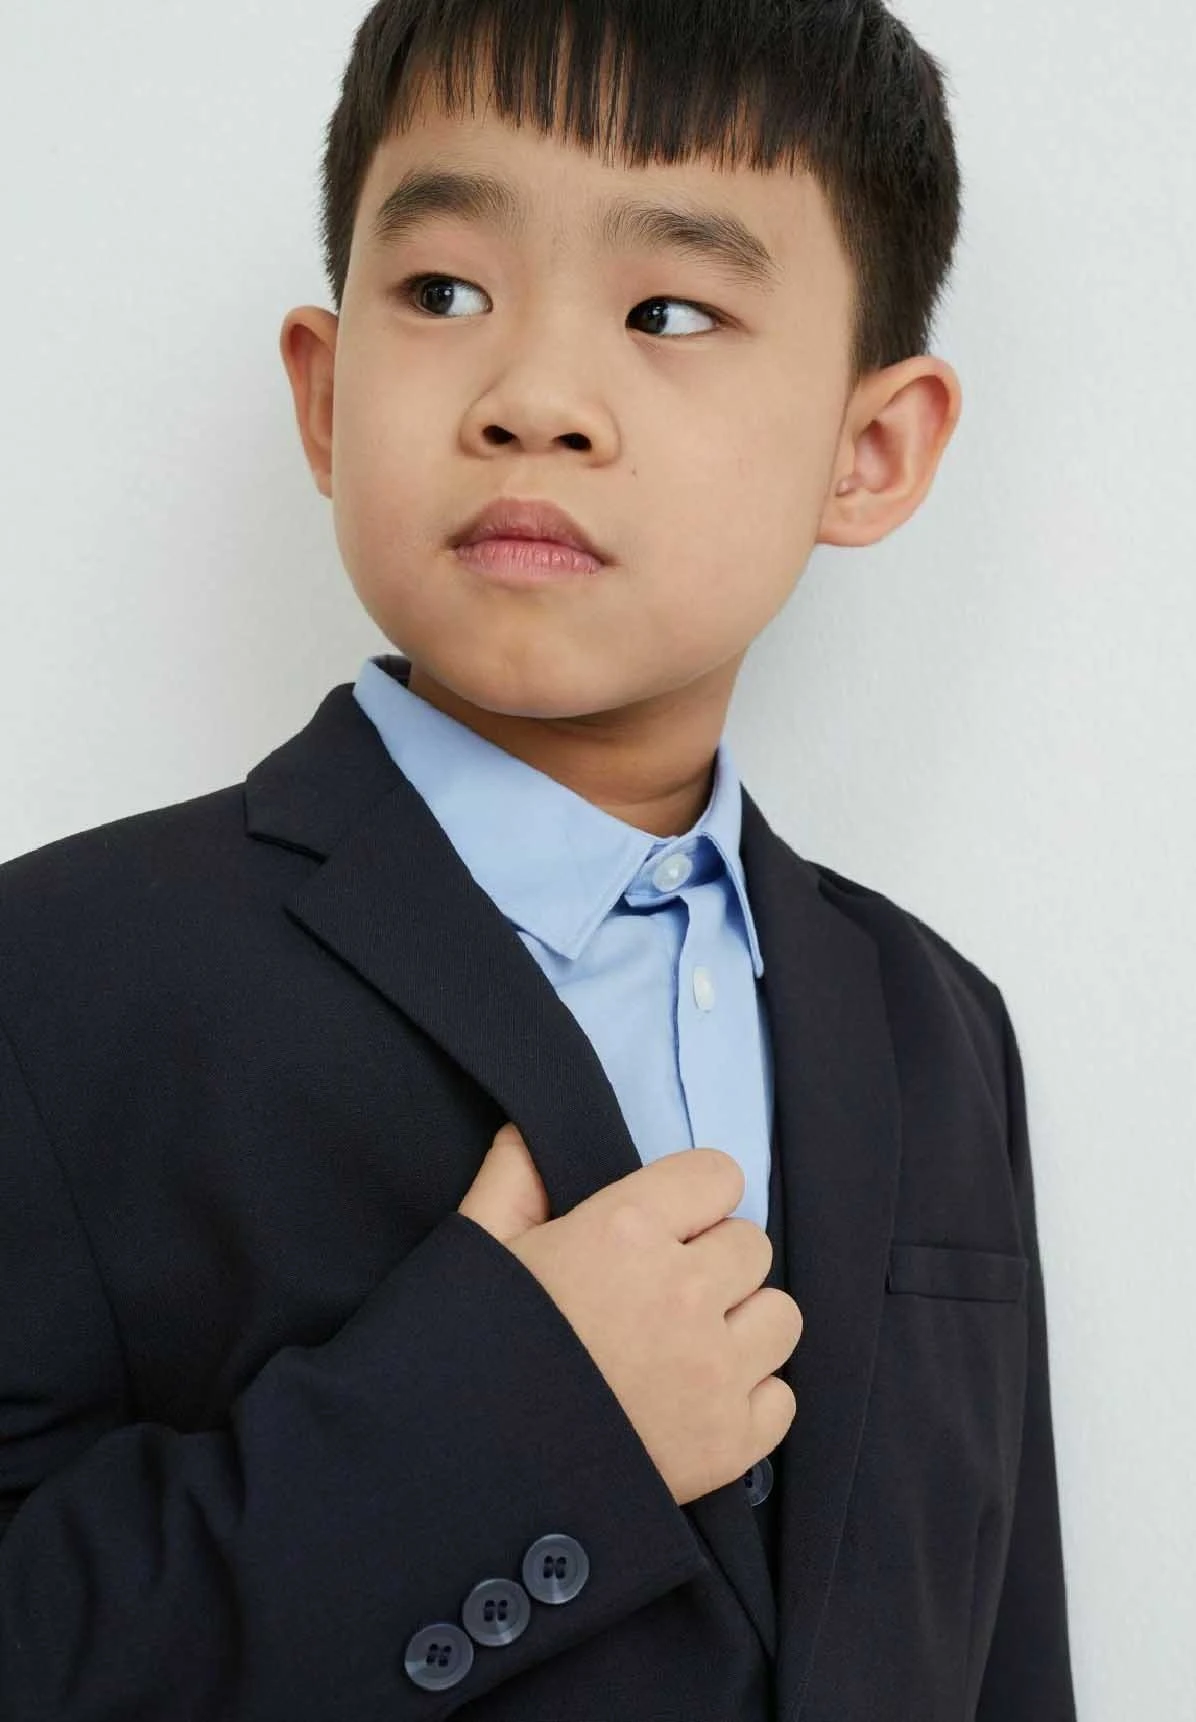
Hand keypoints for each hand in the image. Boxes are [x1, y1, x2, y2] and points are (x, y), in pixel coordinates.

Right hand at [458, 1122, 801, 1505]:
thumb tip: (531, 1133)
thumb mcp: (477, 1250)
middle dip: (712, 1262)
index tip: (662, 1227)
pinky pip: (780, 1396)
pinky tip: (694, 1403)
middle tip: (660, 1295)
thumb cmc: (467, 1353)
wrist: (463, 1479)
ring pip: (781, 1316)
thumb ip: (513, 1179)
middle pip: (751, 1246)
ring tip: (686, 1348)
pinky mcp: (728, 1445)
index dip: (690, 1199)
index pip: (719, 1176)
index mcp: (625, 1230)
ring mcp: (712, 1373)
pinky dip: (747, 1400)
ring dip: (741, 1326)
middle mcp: (684, 1292)